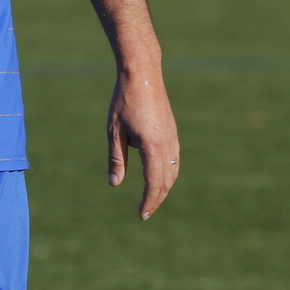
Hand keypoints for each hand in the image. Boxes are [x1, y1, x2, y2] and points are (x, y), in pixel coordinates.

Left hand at [108, 71, 179, 219]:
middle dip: (156, 199)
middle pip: (166, 181)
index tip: (141, 215)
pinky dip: (168, 174)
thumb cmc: (124, 101)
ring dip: (163, 188)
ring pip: (173, 171)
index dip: (148, 201)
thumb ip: (116, 159)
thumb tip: (114, 184)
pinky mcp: (173, 132)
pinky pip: (175, 160)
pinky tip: (159, 177)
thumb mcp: (114, 132)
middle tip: (145, 213)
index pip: (153, 183)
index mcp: (152, 147)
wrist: (143, 74)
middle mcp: (167, 145)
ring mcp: (173, 138)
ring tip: (152, 199)